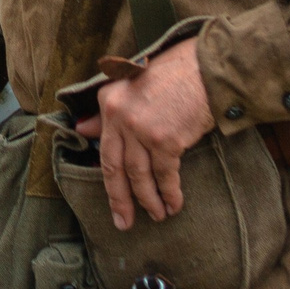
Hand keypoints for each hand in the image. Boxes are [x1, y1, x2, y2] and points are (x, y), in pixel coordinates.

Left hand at [72, 39, 214, 230]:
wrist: (207, 66)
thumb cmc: (176, 72)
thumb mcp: (135, 85)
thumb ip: (110, 111)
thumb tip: (82, 130)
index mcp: (109, 100)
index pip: (104, 148)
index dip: (109, 178)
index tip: (114, 198)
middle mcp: (120, 115)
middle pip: (115, 168)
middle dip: (120, 200)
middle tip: (123, 222)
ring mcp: (141, 128)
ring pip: (139, 176)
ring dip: (149, 200)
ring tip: (157, 215)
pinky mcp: (165, 139)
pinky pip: (164, 175)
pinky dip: (170, 193)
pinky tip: (174, 204)